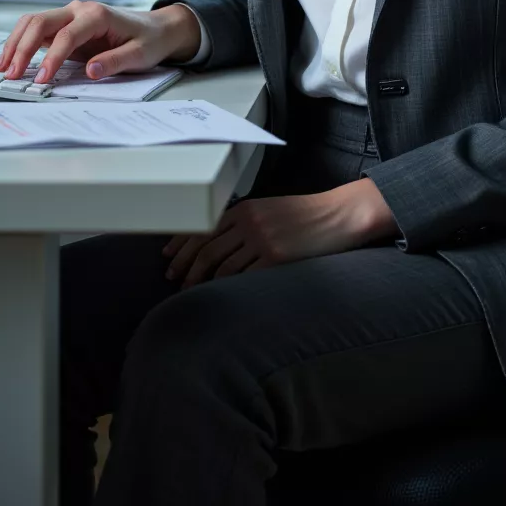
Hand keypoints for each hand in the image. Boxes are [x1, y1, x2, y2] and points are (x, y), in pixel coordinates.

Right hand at [0, 0, 200, 81]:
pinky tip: (10, 59)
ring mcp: (69, 15)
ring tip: (2, 68)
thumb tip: (90, 70)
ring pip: (32, 22)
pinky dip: (21, 43)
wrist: (156, 28)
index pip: (67, 36)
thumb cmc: (148, 40)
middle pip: (40, 22)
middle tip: (11, 74)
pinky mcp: (64, 24)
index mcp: (97, 14)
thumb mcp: (139, 55)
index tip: (41, 79)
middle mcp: (79, 10)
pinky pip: (36, 30)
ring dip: (15, 43)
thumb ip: (114, 62)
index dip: (52, 58)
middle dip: (22, 48)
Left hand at [162, 179, 399, 287]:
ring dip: (202, 281)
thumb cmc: (305, 215)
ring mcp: (262, 240)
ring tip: (191, 291)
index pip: (203, 226)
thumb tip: (217, 242)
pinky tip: (220, 296)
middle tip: (174, 279)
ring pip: (221, 265)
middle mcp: (249, 222)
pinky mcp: (276, 258)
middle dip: (185, 265)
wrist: (337, 216)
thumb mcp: (269, 209)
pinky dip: (228, 288)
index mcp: (244, 208)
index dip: (181, 243)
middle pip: (206, 247)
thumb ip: (243, 222)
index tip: (168, 255)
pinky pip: (244, 277)